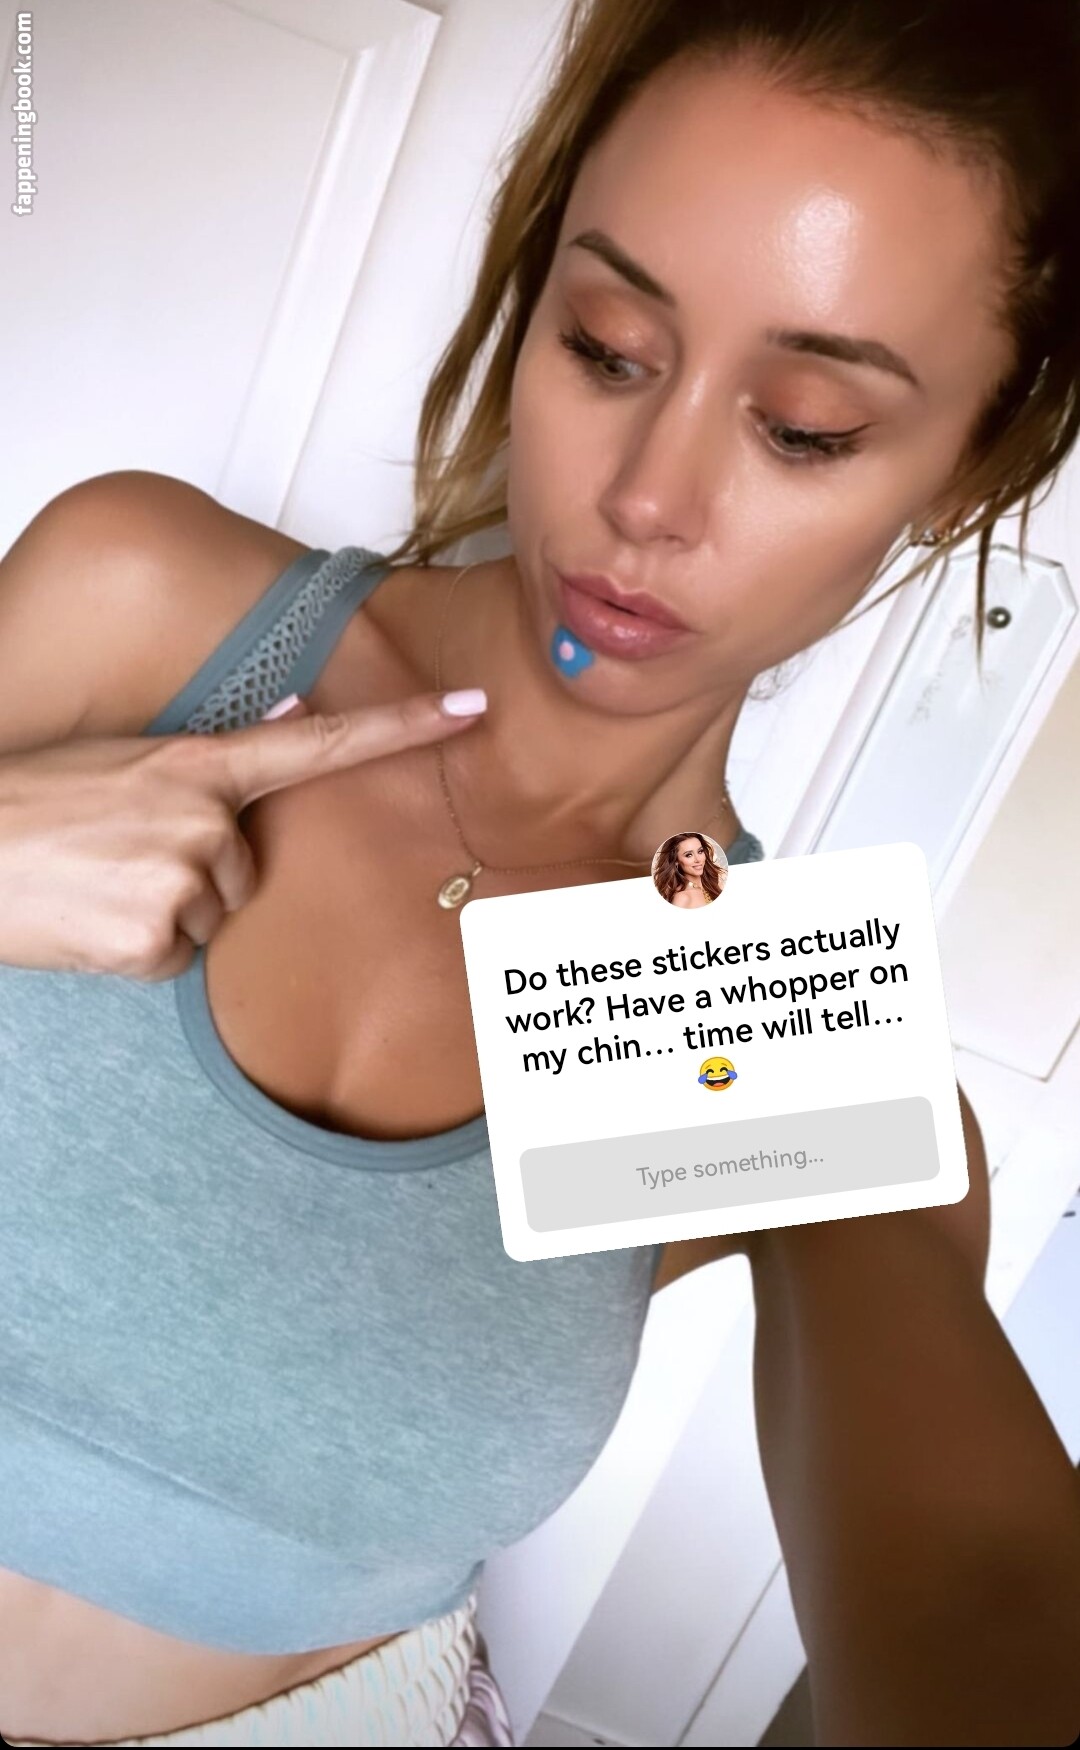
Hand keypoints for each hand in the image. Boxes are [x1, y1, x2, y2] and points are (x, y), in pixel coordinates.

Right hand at [0, 688, 485, 980]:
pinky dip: (140, 950)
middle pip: (248, 871)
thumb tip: (294, 708)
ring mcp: (185, 880)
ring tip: (100, 885)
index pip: (323, 743)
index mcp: (200, 762)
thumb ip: (213, 749)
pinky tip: (94, 920)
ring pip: (215, 917)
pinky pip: (178, 958)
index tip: (471, 709)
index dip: (403, 727)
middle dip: (196, 874)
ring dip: (166, 912)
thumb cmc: (34, 800)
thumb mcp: (126, 755)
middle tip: (119, 856)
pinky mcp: (157, 941)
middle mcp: (206, 817)